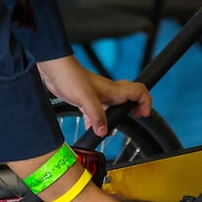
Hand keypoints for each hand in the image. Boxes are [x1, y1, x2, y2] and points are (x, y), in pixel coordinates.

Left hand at [37, 56, 151, 136]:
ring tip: (112, 128)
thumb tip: (103, 131)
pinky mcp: (88, 100)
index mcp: (113, 90)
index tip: (143, 115)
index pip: (139, 92)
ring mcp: (99, 96)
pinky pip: (99, 111)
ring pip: (115, 106)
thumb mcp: (85, 98)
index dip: (146, 103)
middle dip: (136, 108)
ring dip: (116, 116)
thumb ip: (96, 115)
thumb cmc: (70, 77)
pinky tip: (91, 128)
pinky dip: (98, 120)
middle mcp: (109, 92)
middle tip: (136, 118)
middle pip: (131, 98)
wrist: (55, 71)